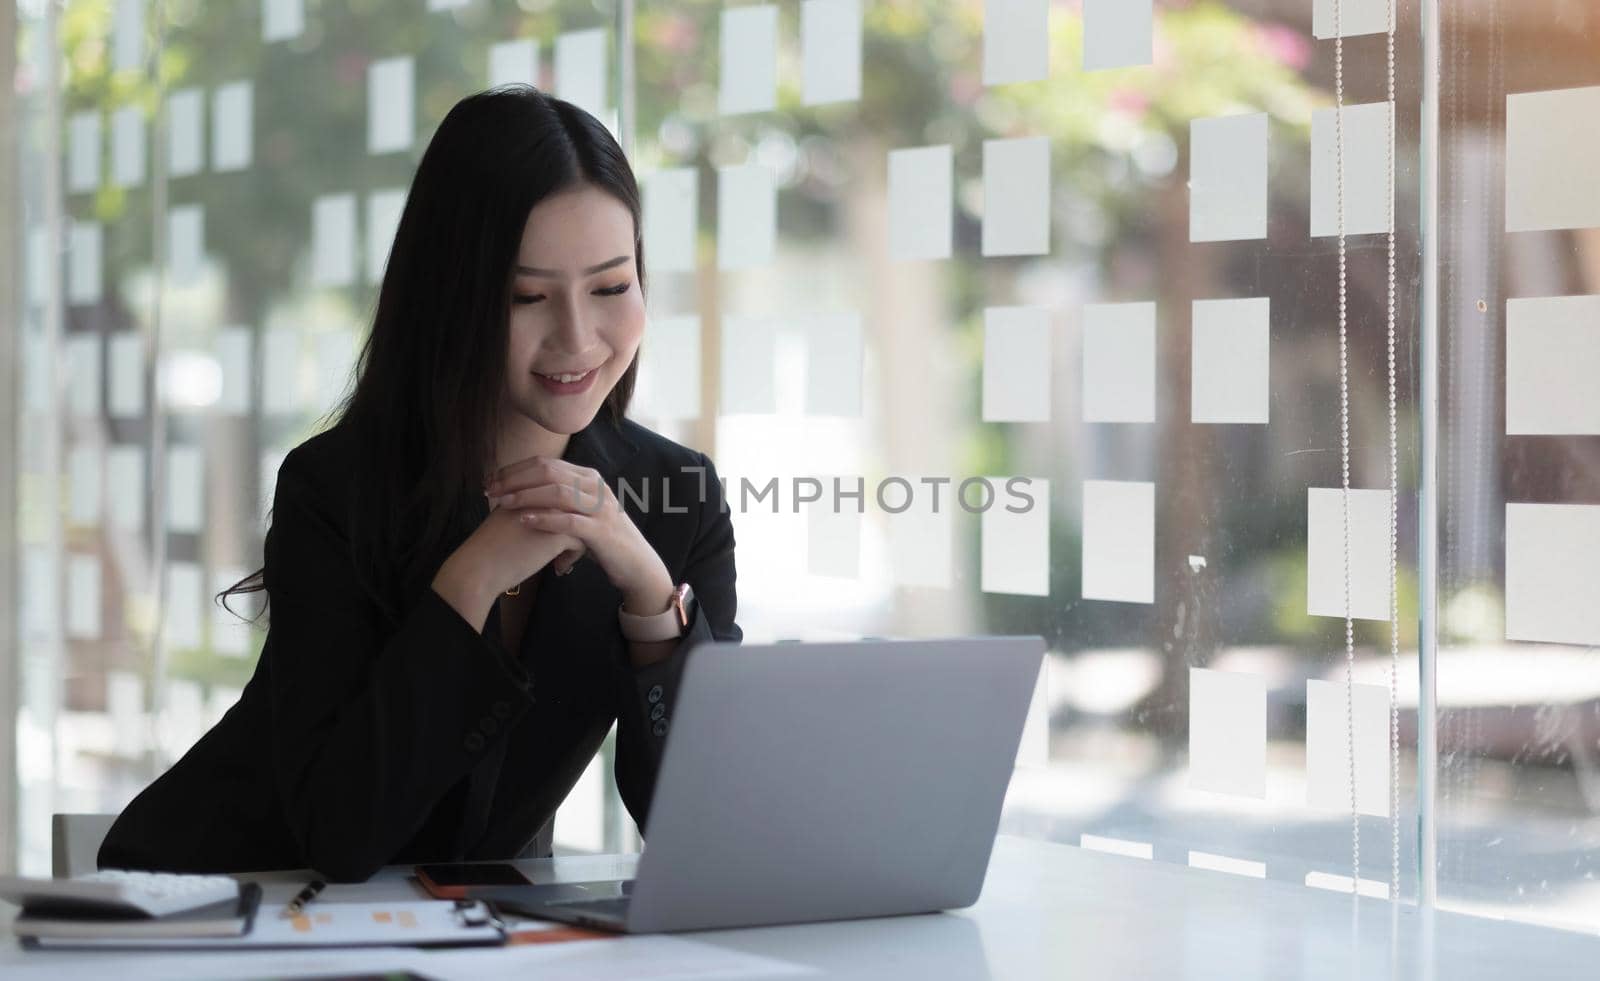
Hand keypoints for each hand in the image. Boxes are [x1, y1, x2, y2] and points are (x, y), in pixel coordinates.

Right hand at [430, 503, 585, 632]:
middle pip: (574, 506)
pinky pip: (580, 544)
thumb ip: (527, 508)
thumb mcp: (508, 515)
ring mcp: (555, 514)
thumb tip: (545, 516)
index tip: (558, 529)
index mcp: (531, 489)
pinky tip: (558, 568)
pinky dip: (571, 557)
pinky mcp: (560, 534)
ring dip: (575, 542)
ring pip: (581, 523)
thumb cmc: (490, 545)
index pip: (560, 494)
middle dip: (574, 524)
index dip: (562, 513)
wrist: (481, 565)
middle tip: (568, 544)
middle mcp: (546, 497)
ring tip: (562, 557)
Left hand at [485, 456, 673, 612]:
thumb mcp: (583, 510)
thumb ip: (560, 498)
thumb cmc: (602, 538)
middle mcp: (595, 487)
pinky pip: (569, 520)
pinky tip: (524, 521)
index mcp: (588, 477)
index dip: (515, 469)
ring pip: (558, 492)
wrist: (636, 563)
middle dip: (515, 479)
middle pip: (549, 472)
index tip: (491, 480)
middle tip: (489, 490)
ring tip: (502, 503)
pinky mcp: (601, 531)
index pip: (546, 463)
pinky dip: (544, 519)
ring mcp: (600, 508)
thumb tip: (525, 490)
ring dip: (526, 496)